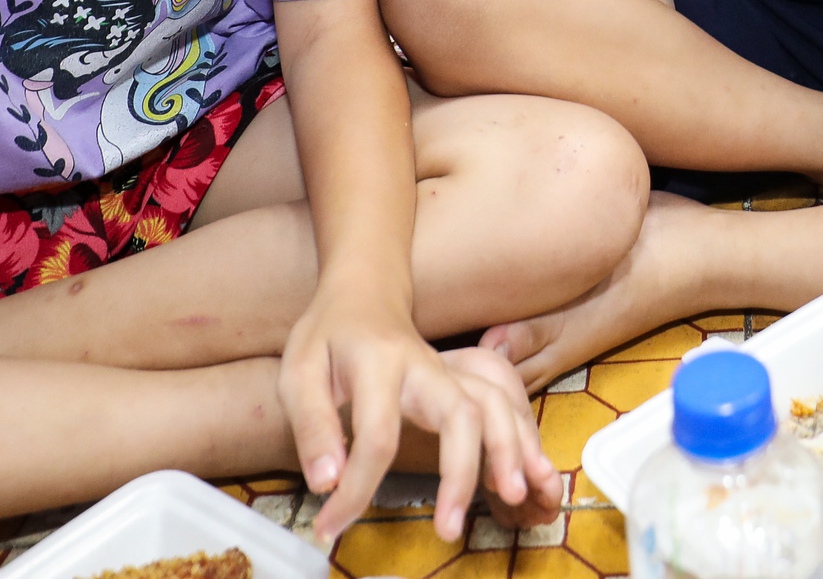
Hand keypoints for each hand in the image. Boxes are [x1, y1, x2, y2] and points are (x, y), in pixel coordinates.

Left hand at [280, 286, 551, 544]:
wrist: (365, 294)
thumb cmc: (327, 337)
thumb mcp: (298, 373)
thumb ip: (312, 426)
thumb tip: (327, 483)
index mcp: (378, 363)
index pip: (377, 434)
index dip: (356, 487)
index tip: (332, 525)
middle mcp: (425, 367)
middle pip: (460, 414)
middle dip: (461, 472)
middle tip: (449, 529)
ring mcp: (452, 372)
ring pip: (495, 406)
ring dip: (509, 452)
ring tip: (513, 496)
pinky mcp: (466, 381)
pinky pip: (506, 405)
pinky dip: (523, 439)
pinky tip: (524, 475)